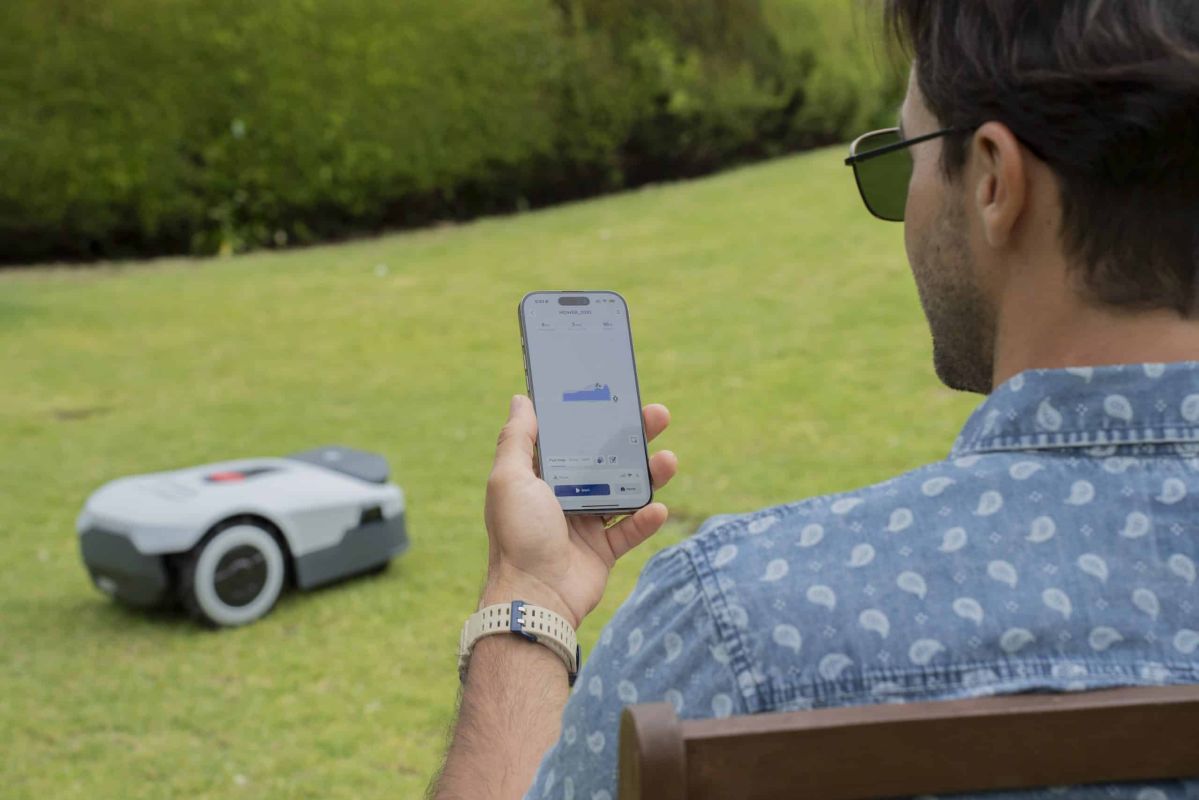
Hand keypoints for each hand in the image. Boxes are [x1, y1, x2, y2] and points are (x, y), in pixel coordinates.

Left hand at [481, 395, 677, 628]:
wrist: (534, 597)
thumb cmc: (517, 535)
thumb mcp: (509, 479)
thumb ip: (517, 439)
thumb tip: (521, 400)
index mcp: (540, 477)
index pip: (570, 438)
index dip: (593, 418)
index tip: (616, 396)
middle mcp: (562, 497)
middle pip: (605, 460)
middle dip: (632, 438)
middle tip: (658, 416)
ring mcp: (584, 524)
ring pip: (624, 492)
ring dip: (648, 475)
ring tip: (668, 460)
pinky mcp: (602, 551)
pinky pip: (630, 530)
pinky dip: (646, 519)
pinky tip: (658, 508)